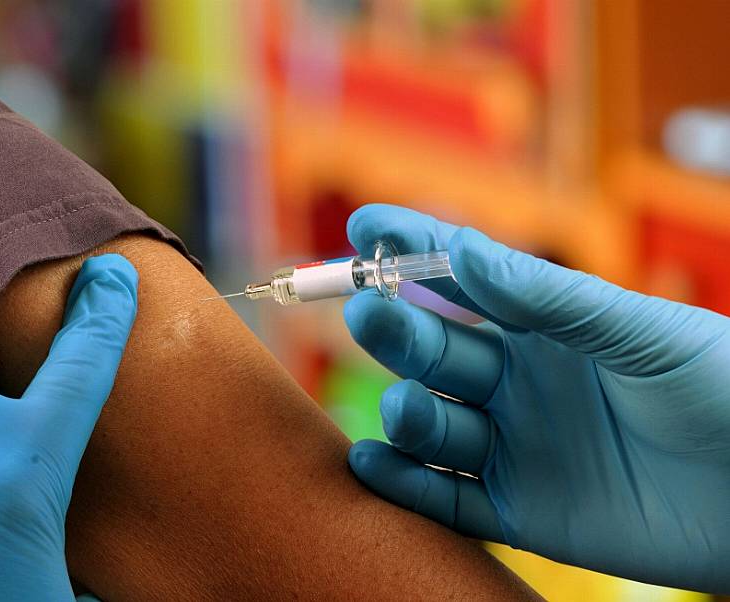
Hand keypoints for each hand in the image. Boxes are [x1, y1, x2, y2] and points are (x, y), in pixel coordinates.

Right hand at [343, 205, 729, 592]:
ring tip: (406, 407)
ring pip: (434, 427)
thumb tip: (460, 250)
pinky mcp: (521, 513)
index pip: (462, 280)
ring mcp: (516, 447)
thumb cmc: (723, 388)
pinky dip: (403, 484)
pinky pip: (447, 498)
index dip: (411, 249)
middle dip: (395, 330)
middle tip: (366, 311)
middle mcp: (518, 384)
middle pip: (435, 352)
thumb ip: (550, 298)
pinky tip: (371, 461)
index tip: (364, 225)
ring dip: (406, 414)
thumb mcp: (641, 330)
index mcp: (545, 328)